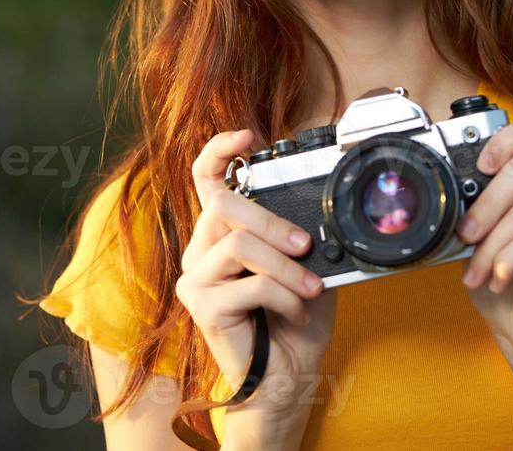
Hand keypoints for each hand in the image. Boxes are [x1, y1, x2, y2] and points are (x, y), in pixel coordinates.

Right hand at [175, 129, 337, 440]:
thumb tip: (317, 207)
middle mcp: (200, 249)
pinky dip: (282, 295)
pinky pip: (247, 284)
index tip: (247, 135)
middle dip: (273, 221)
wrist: (289, 376)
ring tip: (309, 287)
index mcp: (222, 232)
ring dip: (284, 265)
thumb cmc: (295, 318)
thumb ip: (298, 232)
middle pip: (223, 205)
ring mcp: (195, 278)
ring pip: (237, 244)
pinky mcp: (201, 306)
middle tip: (307, 245)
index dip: (220, 150)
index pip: (206, 179)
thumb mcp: (306, 264)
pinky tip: (295, 310)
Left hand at [455, 116, 512, 370]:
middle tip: (465, 234)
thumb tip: (456, 185)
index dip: (508, 139)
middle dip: (486, 204)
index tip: (481, 166)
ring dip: (490, 246)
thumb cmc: (506, 276)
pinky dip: (506, 261)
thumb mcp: (485, 230)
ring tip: (476, 272)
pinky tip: (498, 279)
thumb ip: (480, 200)